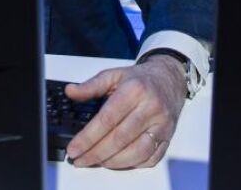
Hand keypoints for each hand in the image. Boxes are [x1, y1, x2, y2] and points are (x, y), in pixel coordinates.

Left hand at [63, 55, 186, 168]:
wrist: (169, 79)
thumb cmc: (140, 80)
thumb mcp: (113, 75)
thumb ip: (91, 86)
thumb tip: (70, 92)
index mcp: (135, 90)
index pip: (107, 119)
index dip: (88, 137)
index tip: (74, 148)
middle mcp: (151, 108)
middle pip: (120, 138)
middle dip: (96, 153)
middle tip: (80, 159)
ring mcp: (162, 124)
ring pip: (137, 152)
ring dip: (113, 162)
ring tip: (96, 161)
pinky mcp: (168, 137)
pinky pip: (151, 158)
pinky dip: (132, 164)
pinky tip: (117, 162)